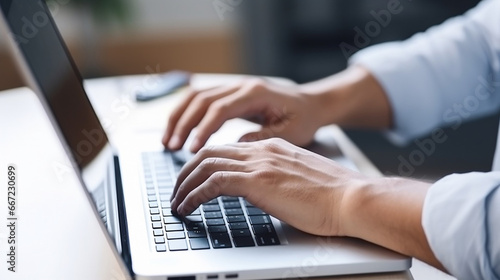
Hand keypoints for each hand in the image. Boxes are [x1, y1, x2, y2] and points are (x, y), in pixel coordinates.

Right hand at [162, 78, 323, 152]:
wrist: (311, 103)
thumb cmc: (304, 119)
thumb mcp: (290, 133)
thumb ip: (262, 139)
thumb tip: (233, 148)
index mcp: (256, 93)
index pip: (221, 109)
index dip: (203, 129)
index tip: (192, 149)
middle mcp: (241, 85)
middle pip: (202, 99)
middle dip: (183, 123)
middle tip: (172, 147)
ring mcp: (234, 86)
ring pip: (196, 96)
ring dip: (179, 117)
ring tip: (167, 141)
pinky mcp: (230, 93)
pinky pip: (201, 98)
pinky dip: (186, 113)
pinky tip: (177, 128)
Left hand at [170, 138, 367, 235]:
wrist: (351, 198)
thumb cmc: (333, 196)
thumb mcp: (300, 178)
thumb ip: (277, 178)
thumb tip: (263, 190)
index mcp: (271, 148)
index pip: (226, 149)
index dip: (204, 163)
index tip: (194, 179)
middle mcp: (261, 151)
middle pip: (209, 153)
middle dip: (186, 172)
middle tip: (177, 190)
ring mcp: (258, 164)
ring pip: (205, 165)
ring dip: (184, 184)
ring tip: (176, 202)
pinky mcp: (257, 181)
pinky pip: (212, 184)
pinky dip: (194, 195)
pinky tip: (187, 208)